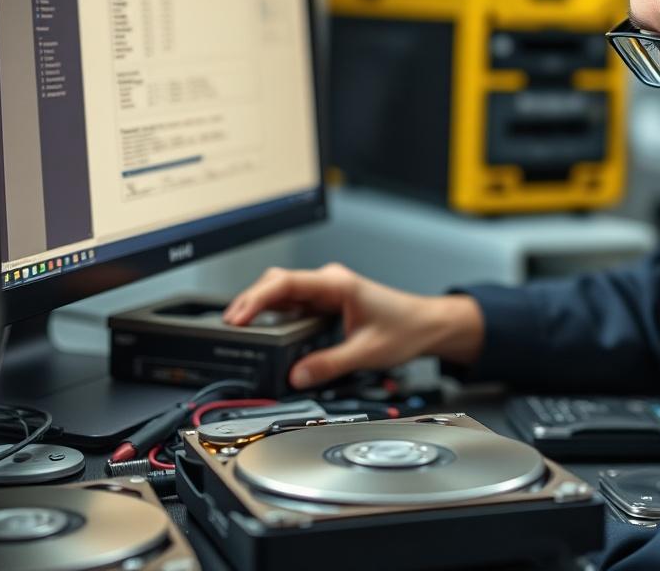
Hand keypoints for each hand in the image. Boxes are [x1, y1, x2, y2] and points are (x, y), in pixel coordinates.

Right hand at [223, 263, 483, 389]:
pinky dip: (277, 316)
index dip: (256, 299)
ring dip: (262, 309)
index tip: (238, 317)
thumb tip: (297, 376)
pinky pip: (294, 305)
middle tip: (231, 327)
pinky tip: (267, 331)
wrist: (428, 324)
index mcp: (337, 284)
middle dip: (251, 302)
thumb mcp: (367, 352)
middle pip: (278, 284)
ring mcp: (327, 291)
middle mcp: (329, 282)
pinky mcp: (327, 303)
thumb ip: (330, 364)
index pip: (286, 283)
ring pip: (283, 293)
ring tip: (241, 330)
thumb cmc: (407, 327)